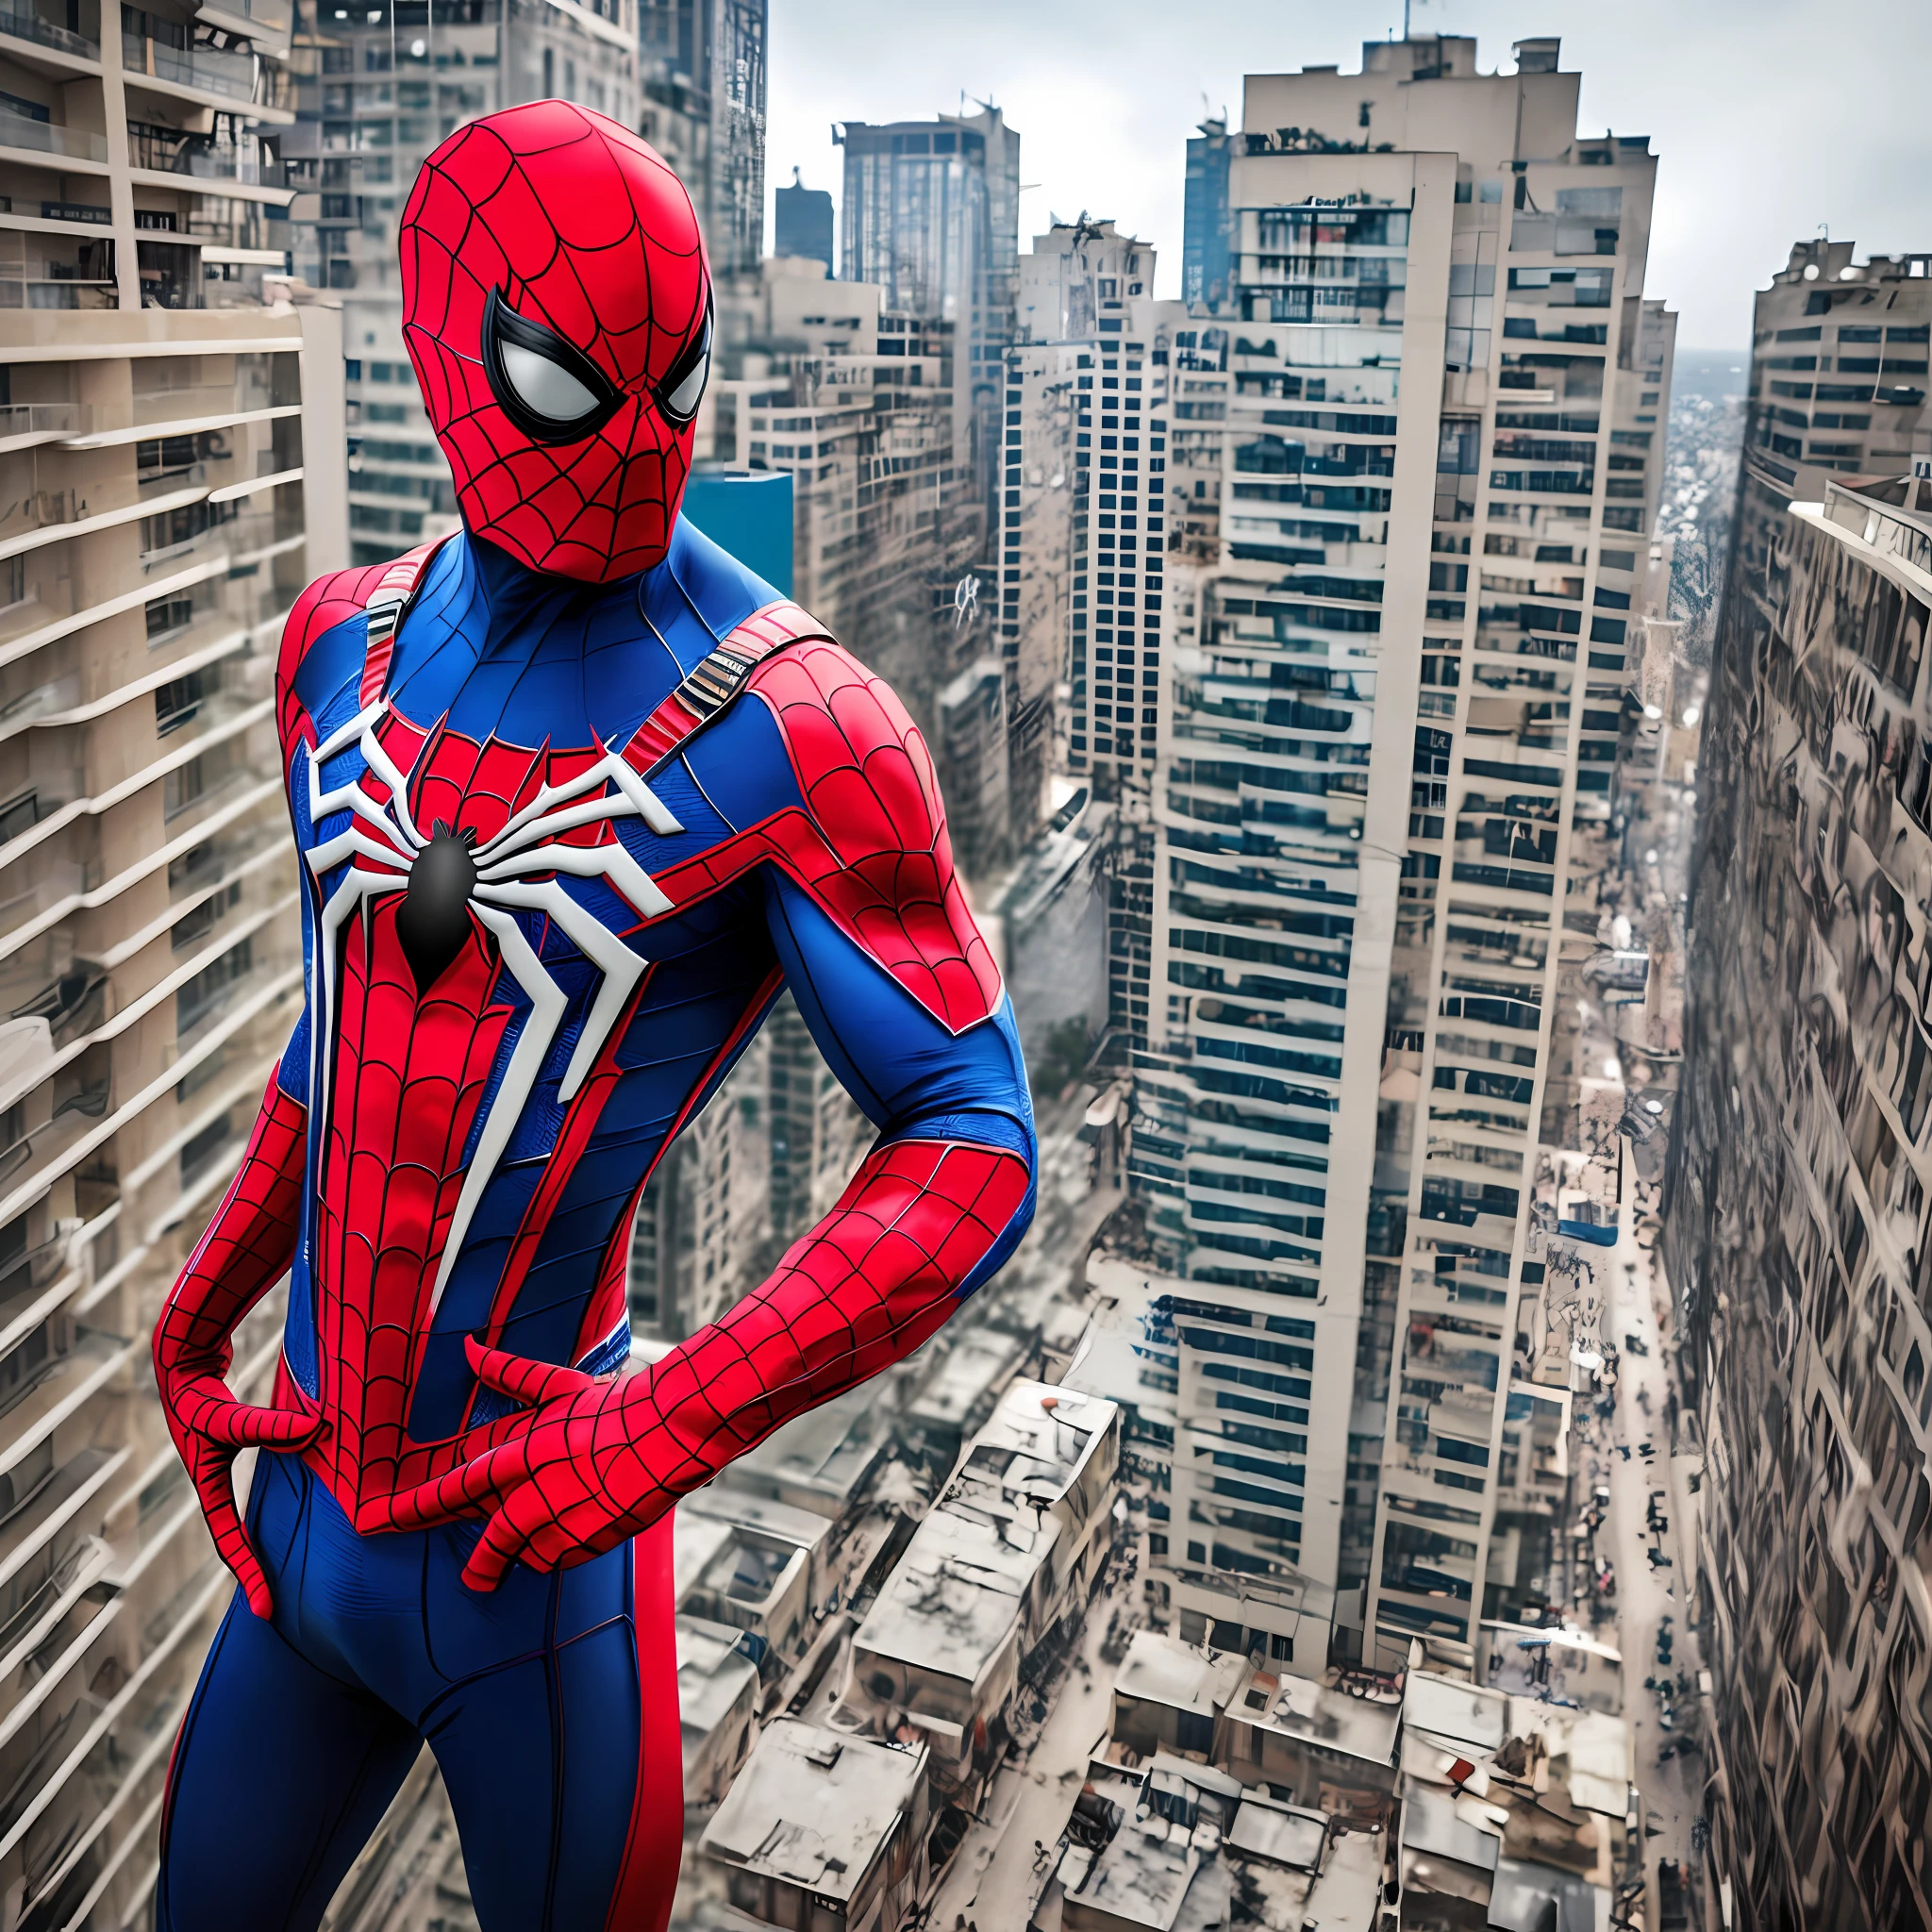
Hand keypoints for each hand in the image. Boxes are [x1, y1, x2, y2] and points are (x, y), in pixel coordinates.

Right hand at [154, 1350, 319, 1618]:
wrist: (182, 1361)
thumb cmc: (199, 1392)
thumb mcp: (230, 1417)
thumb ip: (270, 1427)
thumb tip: (318, 1431)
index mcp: (207, 1486)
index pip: (229, 1541)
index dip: (249, 1574)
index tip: (265, 1609)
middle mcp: (213, 1483)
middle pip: (234, 1538)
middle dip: (253, 1570)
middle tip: (273, 1607)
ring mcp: (223, 1469)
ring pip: (244, 1515)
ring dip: (262, 1540)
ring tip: (288, 1567)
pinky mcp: (237, 1449)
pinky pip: (257, 1486)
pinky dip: (274, 1501)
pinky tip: (302, 1505)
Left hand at [378, 1338, 691, 1590]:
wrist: (672, 1430)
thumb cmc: (616, 1403)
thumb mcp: (559, 1385)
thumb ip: (508, 1374)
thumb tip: (466, 1348)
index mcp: (520, 1453)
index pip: (452, 1488)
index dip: (412, 1508)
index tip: (375, 1521)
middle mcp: (533, 1494)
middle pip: (489, 1544)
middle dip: (478, 1564)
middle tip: (473, 1579)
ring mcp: (563, 1523)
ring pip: (528, 1554)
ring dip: (532, 1549)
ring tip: (557, 1536)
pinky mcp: (590, 1544)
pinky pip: (564, 1558)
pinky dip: (567, 1548)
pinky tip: (588, 1523)